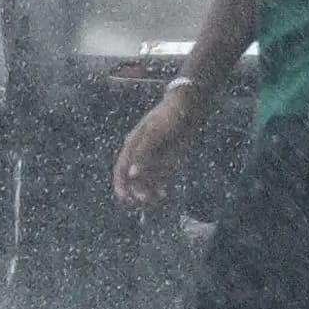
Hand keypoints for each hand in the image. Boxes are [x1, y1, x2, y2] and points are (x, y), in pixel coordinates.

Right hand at [114, 82, 203, 206]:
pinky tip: (164, 194)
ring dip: (149, 191)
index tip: (124, 198)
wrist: (189, 109)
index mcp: (133, 145)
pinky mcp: (168, 162)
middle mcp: (141, 154)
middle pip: (133, 178)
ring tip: (158, 197)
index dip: (120, 184)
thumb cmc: (168, 117)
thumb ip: (142, 153)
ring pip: (147, 181)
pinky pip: (161, 179)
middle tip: (144, 199)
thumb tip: (131, 174)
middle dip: (137, 190)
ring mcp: (154, 158)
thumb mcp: (154, 133)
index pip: (121, 168)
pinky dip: (161, 188)